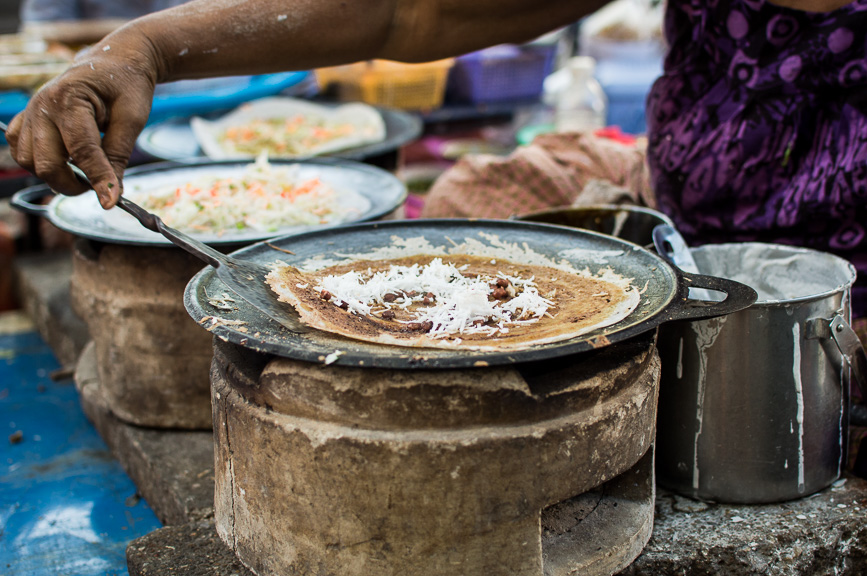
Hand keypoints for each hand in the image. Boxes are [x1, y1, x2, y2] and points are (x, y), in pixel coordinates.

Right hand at [7, 33, 157, 208]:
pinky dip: (37, 161)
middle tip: (98, 187)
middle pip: (45, 162)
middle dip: (71, 184)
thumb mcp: (132, 118)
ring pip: (27, 160)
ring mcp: (30, 111)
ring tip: (82, 170)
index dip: (97, 179)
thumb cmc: (126, 85)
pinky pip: (19, 148)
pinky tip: (63, 159)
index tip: (111, 202)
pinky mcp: (27, 117)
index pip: (82, 151)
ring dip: (53, 174)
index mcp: (70, 99)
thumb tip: (111, 192)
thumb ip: (119, 155)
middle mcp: (42, 105)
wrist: (113, 62)